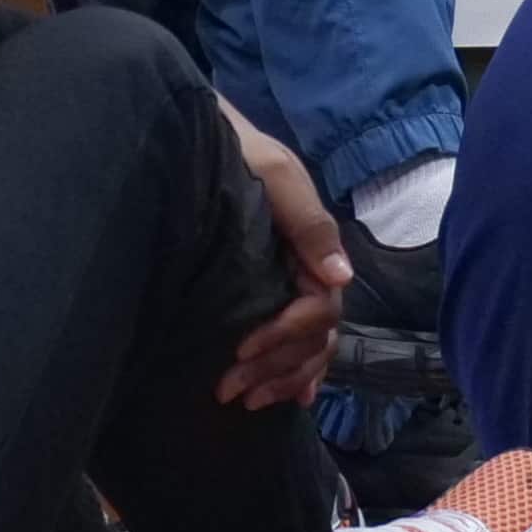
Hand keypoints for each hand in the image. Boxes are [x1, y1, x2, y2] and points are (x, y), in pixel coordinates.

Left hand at [217, 110, 346, 410]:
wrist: (191, 131)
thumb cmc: (230, 147)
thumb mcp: (273, 173)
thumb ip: (307, 222)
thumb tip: (340, 278)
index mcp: (312, 244)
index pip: (320, 306)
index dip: (286, 333)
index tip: (241, 348)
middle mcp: (306, 268)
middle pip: (316, 335)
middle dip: (278, 367)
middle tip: (229, 389)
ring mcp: (287, 280)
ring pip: (310, 345)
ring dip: (284, 377)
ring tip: (243, 399)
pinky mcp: (264, 288)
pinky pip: (298, 342)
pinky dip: (296, 373)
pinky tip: (289, 397)